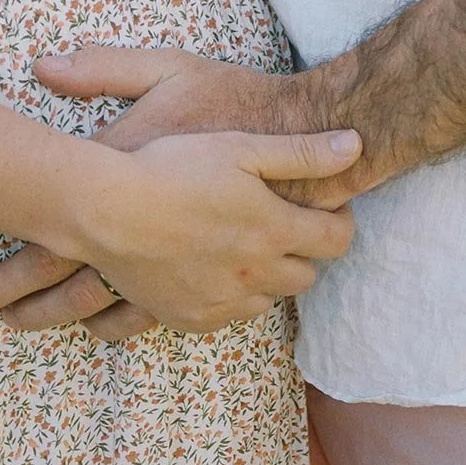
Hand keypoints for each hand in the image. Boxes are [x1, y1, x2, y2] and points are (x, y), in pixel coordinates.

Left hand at [0, 47, 359, 336]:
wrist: (308, 138)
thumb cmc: (234, 98)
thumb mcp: (170, 70)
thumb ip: (104, 69)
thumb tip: (42, 65)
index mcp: (126, 172)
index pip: (44, 202)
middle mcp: (144, 228)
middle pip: (58, 267)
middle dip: (5, 284)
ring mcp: (171, 265)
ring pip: (94, 302)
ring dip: (45, 313)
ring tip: (4, 321)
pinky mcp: (203, 287)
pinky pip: (146, 319)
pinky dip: (107, 327)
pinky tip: (86, 331)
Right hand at [48, 124, 360, 334]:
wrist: (108, 210)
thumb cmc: (173, 167)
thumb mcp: (241, 148)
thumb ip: (302, 152)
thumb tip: (357, 145)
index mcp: (275, 229)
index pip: (336, 240)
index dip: (338, 222)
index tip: (326, 207)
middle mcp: (257, 273)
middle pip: (306, 275)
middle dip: (303, 250)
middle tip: (282, 222)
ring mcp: (223, 301)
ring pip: (268, 297)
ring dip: (267, 274)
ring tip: (241, 241)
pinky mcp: (190, 318)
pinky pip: (227, 314)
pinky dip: (229, 293)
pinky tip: (208, 264)